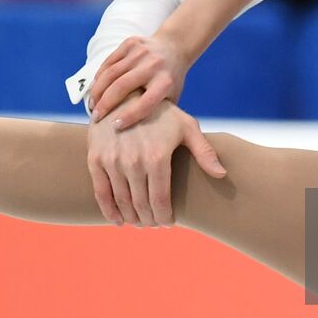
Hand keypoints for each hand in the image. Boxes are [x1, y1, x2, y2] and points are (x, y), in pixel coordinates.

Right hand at [87, 33, 187, 127]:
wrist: (174, 47)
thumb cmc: (170, 80)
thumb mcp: (171, 98)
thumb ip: (156, 113)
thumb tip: (137, 138)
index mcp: (165, 82)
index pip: (145, 103)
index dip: (129, 116)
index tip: (114, 127)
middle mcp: (153, 65)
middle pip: (122, 86)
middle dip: (105, 104)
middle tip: (95, 118)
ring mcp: (140, 52)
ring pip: (111, 74)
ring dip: (98, 92)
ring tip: (93, 106)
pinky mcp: (130, 43)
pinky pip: (109, 62)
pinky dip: (99, 77)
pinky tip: (96, 90)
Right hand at [87, 89, 225, 225]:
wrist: (126, 94)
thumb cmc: (161, 113)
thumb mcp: (186, 126)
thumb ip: (204, 152)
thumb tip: (221, 174)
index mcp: (157, 157)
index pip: (161, 201)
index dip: (165, 217)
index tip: (168, 222)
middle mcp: (133, 161)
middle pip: (141, 205)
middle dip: (149, 220)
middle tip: (154, 224)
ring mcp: (112, 161)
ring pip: (122, 202)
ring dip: (131, 218)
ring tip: (139, 221)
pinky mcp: (95, 159)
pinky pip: (101, 193)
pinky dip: (109, 211)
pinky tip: (118, 220)